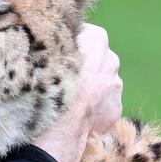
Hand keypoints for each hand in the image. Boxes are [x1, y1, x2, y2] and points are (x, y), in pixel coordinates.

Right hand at [34, 23, 122, 161]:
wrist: (58, 128)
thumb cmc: (46, 84)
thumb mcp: (45, 52)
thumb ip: (55, 42)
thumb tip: (49, 38)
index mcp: (96, 39)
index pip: (82, 33)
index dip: (66, 44)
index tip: (53, 54)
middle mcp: (111, 60)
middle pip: (93, 58)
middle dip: (79, 65)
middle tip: (57, 77)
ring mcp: (115, 87)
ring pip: (99, 82)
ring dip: (86, 87)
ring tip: (64, 99)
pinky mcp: (114, 110)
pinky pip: (101, 104)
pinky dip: (90, 107)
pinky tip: (73, 114)